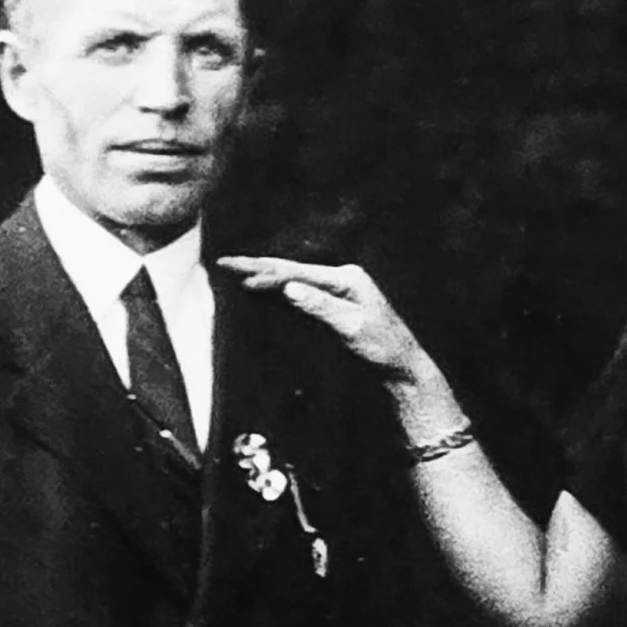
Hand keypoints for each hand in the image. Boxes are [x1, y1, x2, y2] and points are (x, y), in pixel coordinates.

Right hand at [220, 257, 431, 393]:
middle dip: (257, 267)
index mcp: (345, 277)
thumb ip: (320, 306)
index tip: (240, 274)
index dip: (266, 273)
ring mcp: (334, 292)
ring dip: (263, 276)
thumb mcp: (352, 326)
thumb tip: (289, 288)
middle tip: (226, 262)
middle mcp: (339, 279)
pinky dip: (275, 291)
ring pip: (291, 280)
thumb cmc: (383, 346)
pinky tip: (259, 288)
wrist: (401, 365)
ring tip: (234, 270)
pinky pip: (297, 295)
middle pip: (291, 270)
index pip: (298, 272)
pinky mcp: (330, 306)